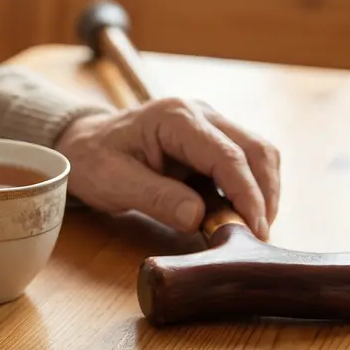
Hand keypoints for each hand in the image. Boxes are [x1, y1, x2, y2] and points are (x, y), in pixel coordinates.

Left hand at [54, 98, 280, 239]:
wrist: (84, 144)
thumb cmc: (94, 160)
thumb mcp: (114, 182)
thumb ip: (155, 198)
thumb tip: (197, 218)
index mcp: (176, 118)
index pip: (227, 155)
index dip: (247, 194)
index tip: (256, 229)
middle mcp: (200, 114)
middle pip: (255, 149)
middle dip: (264, 194)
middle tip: (260, 236)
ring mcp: (210, 125)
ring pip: (258, 154)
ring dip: (262, 192)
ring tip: (253, 230)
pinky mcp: (212, 141)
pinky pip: (244, 163)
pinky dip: (250, 190)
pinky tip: (240, 217)